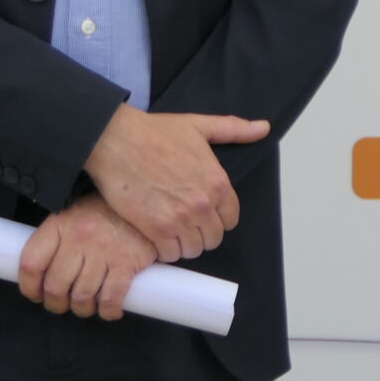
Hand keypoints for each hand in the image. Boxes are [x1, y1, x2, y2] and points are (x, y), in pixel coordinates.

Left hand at [18, 194, 156, 319]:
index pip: (31, 263)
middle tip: (62, 304)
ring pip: (82, 296)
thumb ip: (57, 238)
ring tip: (86, 306)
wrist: (148, 200)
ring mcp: (104, 251)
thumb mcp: (75, 213)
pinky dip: (108, 310)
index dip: (29, 287)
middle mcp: (79, 237)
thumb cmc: (108, 210)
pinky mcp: (127, 262)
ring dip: (82, 309)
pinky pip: (110, 298)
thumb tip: (42, 271)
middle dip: (56, 303)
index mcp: (60, 224)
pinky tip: (109, 309)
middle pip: (55, 286)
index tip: (36, 294)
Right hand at [82, 104, 270, 262]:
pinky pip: (170, 254)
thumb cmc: (156, 132)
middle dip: (201, 233)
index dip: (218, 218)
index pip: (231, 219)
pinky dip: (165, 250)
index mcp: (218, 182)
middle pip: (213, 238)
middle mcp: (204, 204)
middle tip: (185, 225)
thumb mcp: (200, 126)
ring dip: (184, 244)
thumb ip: (234, 130)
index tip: (204, 215)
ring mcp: (180, 219)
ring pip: (193, 249)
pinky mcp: (155, 229)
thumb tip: (263, 128)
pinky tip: (157, 238)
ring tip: (171, 232)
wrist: (116, 140)